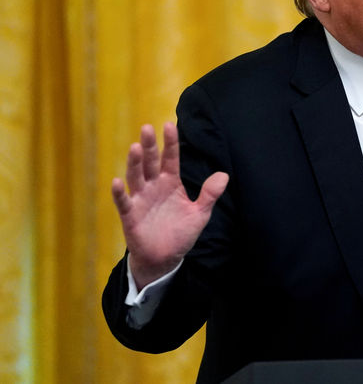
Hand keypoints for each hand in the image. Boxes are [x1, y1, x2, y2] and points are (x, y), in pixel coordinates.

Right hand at [111, 122, 227, 288]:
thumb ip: (210, 194)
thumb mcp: (200, 213)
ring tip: (135, 147)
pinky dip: (119, 193)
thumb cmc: (181, 232)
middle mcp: (154, 186)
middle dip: (150, 146)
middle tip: (147, 128)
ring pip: (136, 177)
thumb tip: (224, 175)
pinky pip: (124, 202)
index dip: (170, 143)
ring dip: (135, 163)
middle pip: (151, 162)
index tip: (169, 125)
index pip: (171, 158)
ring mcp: (141, 199)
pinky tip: (117, 182)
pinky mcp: (130, 216)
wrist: (166, 258)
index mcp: (171, 182)